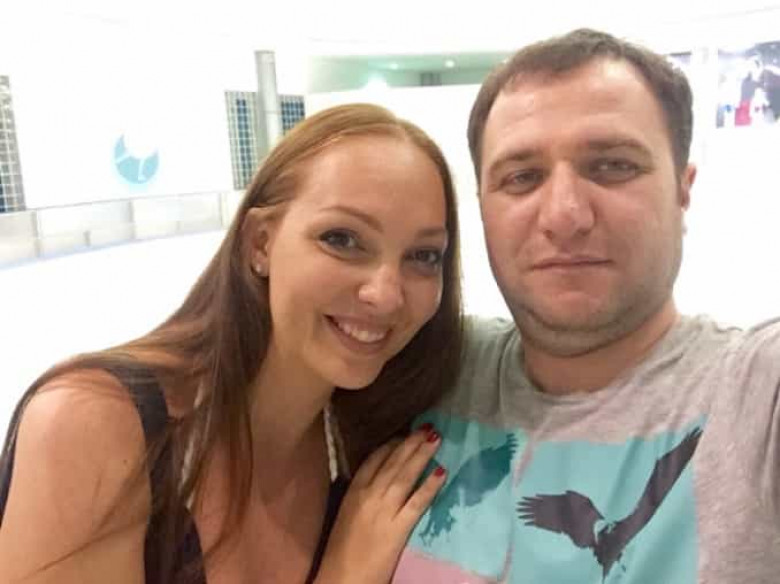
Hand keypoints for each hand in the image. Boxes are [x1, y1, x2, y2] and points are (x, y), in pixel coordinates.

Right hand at [316, 424, 445, 583]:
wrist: (342, 580)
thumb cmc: (341, 551)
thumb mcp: (347, 514)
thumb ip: (361, 495)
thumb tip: (380, 480)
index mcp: (353, 491)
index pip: (374, 459)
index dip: (392, 444)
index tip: (404, 434)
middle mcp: (368, 494)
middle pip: (393, 462)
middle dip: (411, 442)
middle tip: (427, 427)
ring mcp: (383, 510)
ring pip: (405, 475)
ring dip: (421, 454)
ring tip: (436, 438)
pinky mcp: (397, 528)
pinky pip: (417, 502)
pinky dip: (429, 486)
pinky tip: (441, 471)